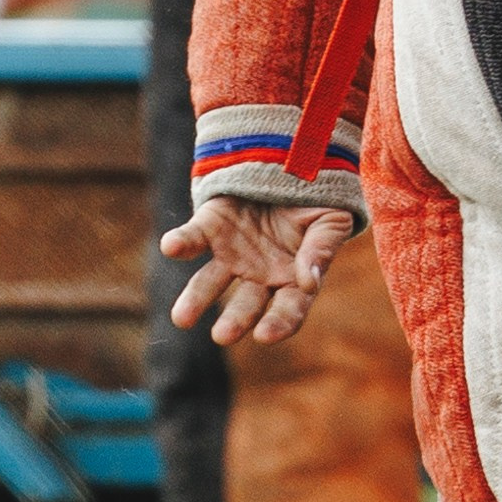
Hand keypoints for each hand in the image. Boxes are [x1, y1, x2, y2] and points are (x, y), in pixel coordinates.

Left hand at [162, 196, 355, 345]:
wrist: (291, 166)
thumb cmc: (317, 200)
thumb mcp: (330, 221)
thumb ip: (321, 250)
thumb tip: (310, 283)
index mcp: (294, 278)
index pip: (290, 308)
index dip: (279, 323)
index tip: (264, 335)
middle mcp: (258, 274)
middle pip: (246, 305)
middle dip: (235, 321)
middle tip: (222, 335)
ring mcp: (231, 253)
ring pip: (209, 282)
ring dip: (196, 299)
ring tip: (181, 318)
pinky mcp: (210, 228)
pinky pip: (193, 238)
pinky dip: (181, 243)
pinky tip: (171, 247)